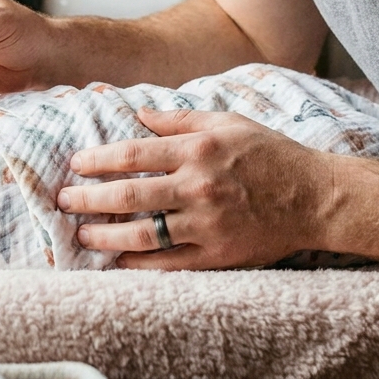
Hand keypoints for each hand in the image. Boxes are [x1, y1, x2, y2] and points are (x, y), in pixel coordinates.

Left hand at [58, 108, 334, 269]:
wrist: (315, 196)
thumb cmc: (270, 154)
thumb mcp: (227, 122)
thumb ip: (179, 119)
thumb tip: (138, 114)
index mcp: (198, 151)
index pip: (133, 156)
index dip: (98, 160)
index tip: (75, 164)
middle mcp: (199, 188)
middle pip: (129, 196)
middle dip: (88, 199)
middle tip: (63, 200)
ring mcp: (207, 225)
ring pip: (142, 235)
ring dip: (104, 235)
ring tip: (81, 233)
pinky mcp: (218, 255)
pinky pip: (168, 264)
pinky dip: (138, 264)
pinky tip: (117, 260)